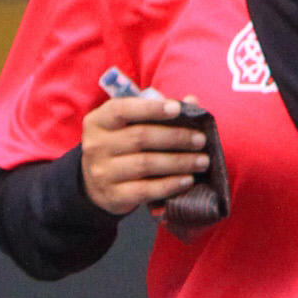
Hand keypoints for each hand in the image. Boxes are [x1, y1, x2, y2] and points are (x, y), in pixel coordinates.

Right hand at [81, 88, 211, 219]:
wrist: (95, 185)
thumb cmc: (120, 147)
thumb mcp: (129, 125)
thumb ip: (157, 111)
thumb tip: (192, 101)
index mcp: (98, 121)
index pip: (122, 109)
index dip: (150, 108)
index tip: (178, 109)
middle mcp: (95, 145)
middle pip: (140, 137)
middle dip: (176, 137)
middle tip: (201, 140)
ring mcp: (102, 172)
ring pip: (146, 164)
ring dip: (179, 162)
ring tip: (201, 161)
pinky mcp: (113, 195)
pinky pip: (146, 190)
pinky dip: (170, 184)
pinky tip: (187, 180)